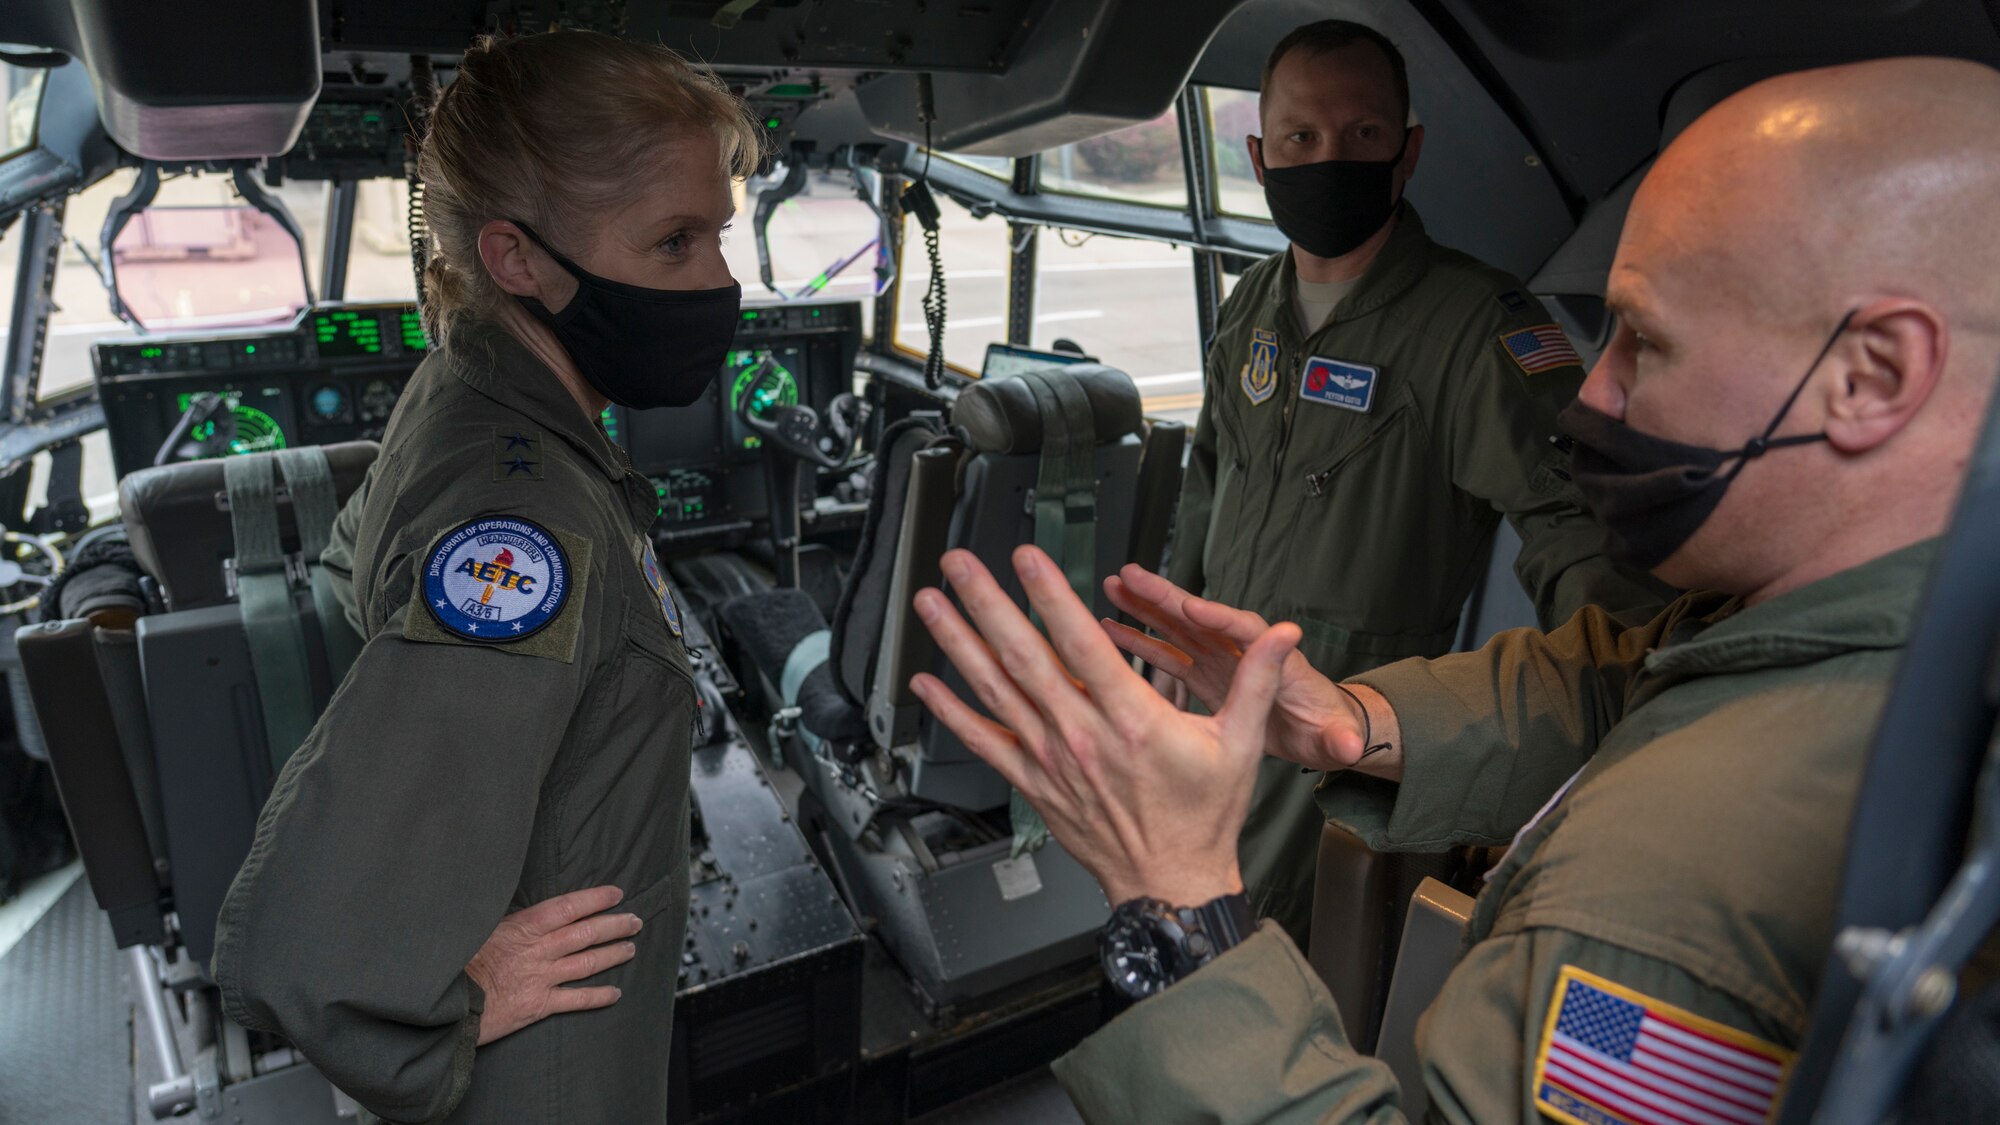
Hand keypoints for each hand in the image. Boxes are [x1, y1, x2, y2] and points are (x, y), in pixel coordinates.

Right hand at [464, 885, 640, 1045]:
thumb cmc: (458, 964)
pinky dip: (598, 996)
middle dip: (614, 925)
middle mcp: (539, 951)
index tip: (616, 893)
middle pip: (586, 933)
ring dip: (612, 954)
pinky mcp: (539, 1005)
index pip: (569, 907)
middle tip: (635, 920)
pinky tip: (615, 993)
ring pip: (587, 962)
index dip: (596, 899)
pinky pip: (577, 999)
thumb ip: (509, 923)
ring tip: (630, 948)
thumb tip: (527, 910)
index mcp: (524, 928)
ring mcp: (541, 978)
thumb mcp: (481, 931)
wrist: (446, 1003)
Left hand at [909, 545, 1297, 906]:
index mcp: (1133, 720)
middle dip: (988, 604)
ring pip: (996, 692)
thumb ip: (1256, 683)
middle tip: (959, 564)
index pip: (1082, 644)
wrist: (1171, 884)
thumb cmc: (1202, 817)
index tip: (1028, 558)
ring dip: (959, 643)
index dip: (1050, 596)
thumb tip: (1280, 637)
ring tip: (931, 604)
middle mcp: (1083, 736)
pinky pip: (985, 743)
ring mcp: (1053, 761)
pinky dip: (952, 712)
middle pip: (1025, 658)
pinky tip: (927, 684)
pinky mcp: (1035, 784)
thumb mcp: (1242, 745)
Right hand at [1103, 564, 1368, 772]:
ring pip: (1179, 628)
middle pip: (1202, 616)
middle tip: (1133, 575)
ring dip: (1146, 609)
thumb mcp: (1334, 738)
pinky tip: (1112, 632)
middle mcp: (1243, 653)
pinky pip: (1167, 655)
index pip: (1247, 632)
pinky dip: (1141, 643)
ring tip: (1113, 589)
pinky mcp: (1204, 677)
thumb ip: (1339, 739)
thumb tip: (1351, 745)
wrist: (1315, 731)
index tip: (1191, 606)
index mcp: (1274, 661)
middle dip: (1167, 595)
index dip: (1219, 619)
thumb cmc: (1325, 729)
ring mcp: (1220, 662)